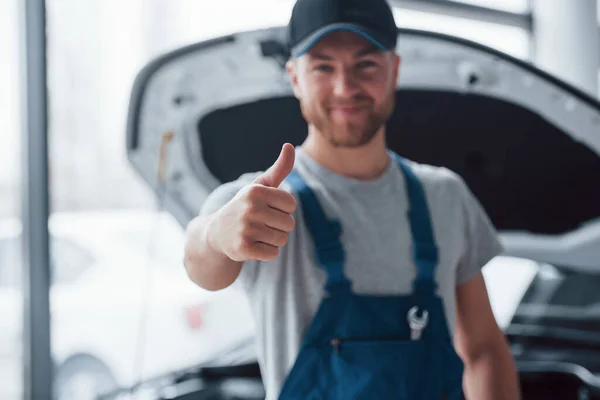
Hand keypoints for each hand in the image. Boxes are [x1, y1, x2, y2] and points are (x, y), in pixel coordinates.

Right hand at [208, 143, 296, 261]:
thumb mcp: (260, 187)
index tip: (266, 209)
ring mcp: (246, 229)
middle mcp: (250, 208)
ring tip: (256, 234)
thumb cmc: (245, 207)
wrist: (216, 233)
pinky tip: (252, 245)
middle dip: (278, 226)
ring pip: (282, 240)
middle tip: (259, 224)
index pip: (291, 205)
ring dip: (272, 240)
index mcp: (256, 192)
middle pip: (289, 224)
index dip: (282, 210)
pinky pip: (273, 254)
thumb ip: (279, 169)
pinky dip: (266, 253)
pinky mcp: (243, 248)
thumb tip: (290, 145)